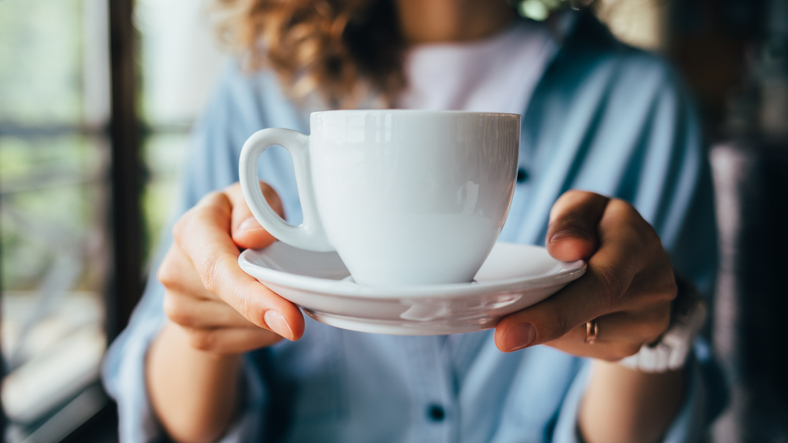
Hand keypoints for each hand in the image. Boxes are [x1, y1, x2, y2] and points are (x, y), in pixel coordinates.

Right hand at [157, 182, 304, 354]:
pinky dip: (265, 330)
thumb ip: (256, 210)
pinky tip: (264, 307)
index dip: (253, 297)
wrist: (215, 255)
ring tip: (269, 284)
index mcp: (190, 230)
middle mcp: (175, 271)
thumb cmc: (243, 221)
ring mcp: (179, 308)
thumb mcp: (256, 198)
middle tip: (298, 283)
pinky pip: (244, 343)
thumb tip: (252, 236)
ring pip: (246, 325)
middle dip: (277, 299)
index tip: (291, 319)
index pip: (217, 270)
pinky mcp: (193, 336)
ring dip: (272, 313)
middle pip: (237, 302)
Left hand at [494, 190, 676, 359]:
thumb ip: (571, 220)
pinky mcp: (628, 346)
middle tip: (502, 338)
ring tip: (517, 311)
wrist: (641, 266)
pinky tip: (543, 318)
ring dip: (542, 327)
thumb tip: (563, 248)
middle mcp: (652, 287)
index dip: (555, 309)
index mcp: (639, 245)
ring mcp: (644, 324)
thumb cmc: (601, 229)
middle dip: (539, 326)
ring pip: (578, 336)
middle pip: (587, 315)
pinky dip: (554, 335)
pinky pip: (579, 347)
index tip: (510, 327)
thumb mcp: (586, 207)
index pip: (601, 281)